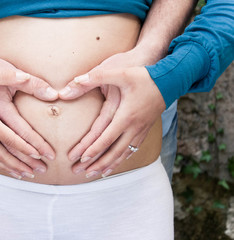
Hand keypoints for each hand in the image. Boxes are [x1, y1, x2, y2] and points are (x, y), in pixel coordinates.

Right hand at [0, 69, 57, 178]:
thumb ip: (6, 75)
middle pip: (6, 155)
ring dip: (13, 168)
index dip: (28, 148)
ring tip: (28, 175)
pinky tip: (7, 169)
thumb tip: (27, 76)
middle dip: (25, 164)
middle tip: (42, 170)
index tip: (42, 155)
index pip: (12, 138)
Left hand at [60, 63, 164, 177]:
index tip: (80, 159)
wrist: (172, 78)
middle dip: (96, 164)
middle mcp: (134, 127)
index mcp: (126, 116)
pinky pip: (133, 149)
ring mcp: (141, 130)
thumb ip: (96, 77)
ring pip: (123, 154)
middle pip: (113, 152)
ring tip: (96, 174)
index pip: (106, 138)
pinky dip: (122, 159)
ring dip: (109, 165)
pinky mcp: (146, 129)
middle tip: (81, 173)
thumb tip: (75, 81)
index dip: (93, 150)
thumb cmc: (145, 75)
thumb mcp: (120, 72)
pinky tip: (116, 163)